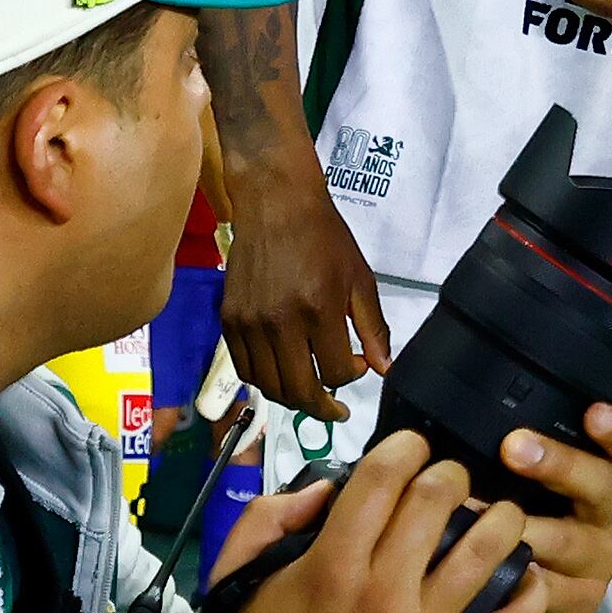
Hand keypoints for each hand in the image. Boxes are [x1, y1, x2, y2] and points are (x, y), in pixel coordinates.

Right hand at [212, 435, 546, 612]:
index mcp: (331, 564)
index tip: (412, 448)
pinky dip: (531, 590)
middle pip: (440, 498)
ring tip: (497, 514)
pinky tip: (527, 571)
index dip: (406, 446)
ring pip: (488, 547)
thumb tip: (327, 485)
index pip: (382, 477)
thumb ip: (268, 517)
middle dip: (451, 474)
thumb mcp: (238, 578)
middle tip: (450, 482)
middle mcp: (383, 591)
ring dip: (501, 516)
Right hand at [220, 142, 390, 420]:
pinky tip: (282, 372)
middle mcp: (279, 323)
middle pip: (299, 390)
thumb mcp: (360, 278)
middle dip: (322, 407)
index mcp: (318, 310)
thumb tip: (382, 369)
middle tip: (335, 409)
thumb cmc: (325, 237)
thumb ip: (373, 327)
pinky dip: (264, 380)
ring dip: (292, 398)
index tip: (358, 364)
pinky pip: (245, 369)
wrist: (276, 204)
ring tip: (310, 392)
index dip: (352, 377)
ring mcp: (249, 324)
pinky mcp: (228, 320)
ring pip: (269, 386)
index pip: (337, 373)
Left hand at [498, 404, 611, 612]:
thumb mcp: (518, 483)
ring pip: (572, 540)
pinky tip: (496, 570)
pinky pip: (552, 590)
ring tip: (486, 518)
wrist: (518, 600)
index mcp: (597, 475)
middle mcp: (605, 515)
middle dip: (560, 464)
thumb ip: (506, 451)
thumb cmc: (514, 522)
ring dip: (530, 527)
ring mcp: (597, 560)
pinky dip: (522, 580)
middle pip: (602, 484)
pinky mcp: (581, 601)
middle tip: (514, 447)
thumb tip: (452, 406)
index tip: (592, 412)